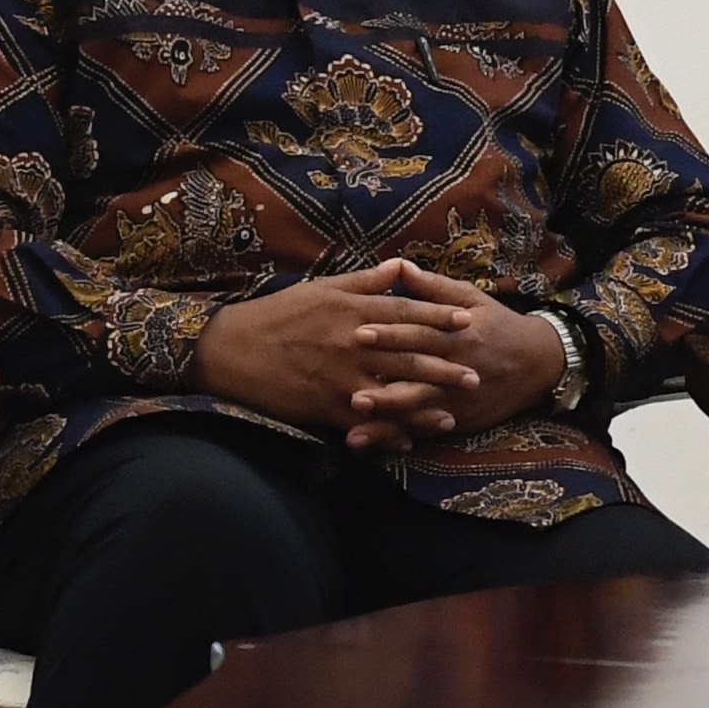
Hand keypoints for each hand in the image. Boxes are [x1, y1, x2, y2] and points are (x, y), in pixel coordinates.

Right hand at [194, 264, 560, 444]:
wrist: (231, 350)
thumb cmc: (278, 315)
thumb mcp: (322, 289)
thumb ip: (366, 281)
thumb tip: (402, 265)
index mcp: (352, 311)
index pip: (405, 312)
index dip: (439, 315)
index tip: (469, 319)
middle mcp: (352, 343)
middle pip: (408, 354)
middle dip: (445, 365)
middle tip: (477, 374)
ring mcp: (340, 378)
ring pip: (393, 393)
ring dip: (425, 405)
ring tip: (454, 414)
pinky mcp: (325, 406)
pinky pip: (366, 422)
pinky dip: (388, 433)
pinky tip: (409, 442)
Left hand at [342, 286, 576, 446]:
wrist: (539, 363)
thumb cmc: (499, 325)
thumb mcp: (472, 299)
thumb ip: (433, 287)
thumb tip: (400, 266)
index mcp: (457, 335)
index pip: (419, 334)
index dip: (390, 334)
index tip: (359, 331)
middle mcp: (456, 369)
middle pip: (415, 375)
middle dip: (382, 381)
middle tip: (347, 384)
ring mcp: (456, 398)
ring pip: (417, 408)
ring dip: (385, 414)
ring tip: (355, 417)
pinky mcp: (457, 420)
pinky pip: (423, 430)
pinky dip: (395, 437)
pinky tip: (369, 441)